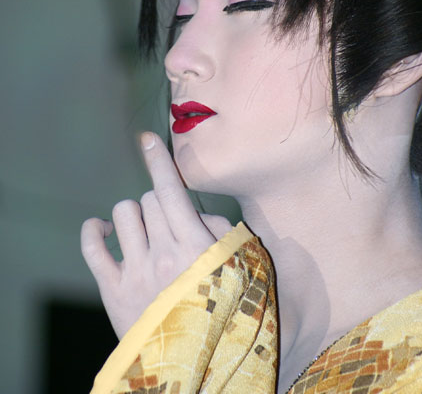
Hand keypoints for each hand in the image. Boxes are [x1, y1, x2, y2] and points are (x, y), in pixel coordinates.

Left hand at [81, 132, 231, 338]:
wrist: (198, 369)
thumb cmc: (227, 314)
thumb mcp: (243, 268)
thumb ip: (223, 231)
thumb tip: (196, 212)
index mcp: (194, 246)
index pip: (170, 190)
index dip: (158, 160)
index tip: (147, 138)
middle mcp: (161, 254)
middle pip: (149, 199)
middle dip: (161, 202)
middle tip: (172, 225)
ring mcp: (134, 272)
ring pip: (123, 213)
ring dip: (135, 216)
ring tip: (146, 232)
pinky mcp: (113, 291)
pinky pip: (92, 247)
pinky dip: (94, 231)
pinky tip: (105, 230)